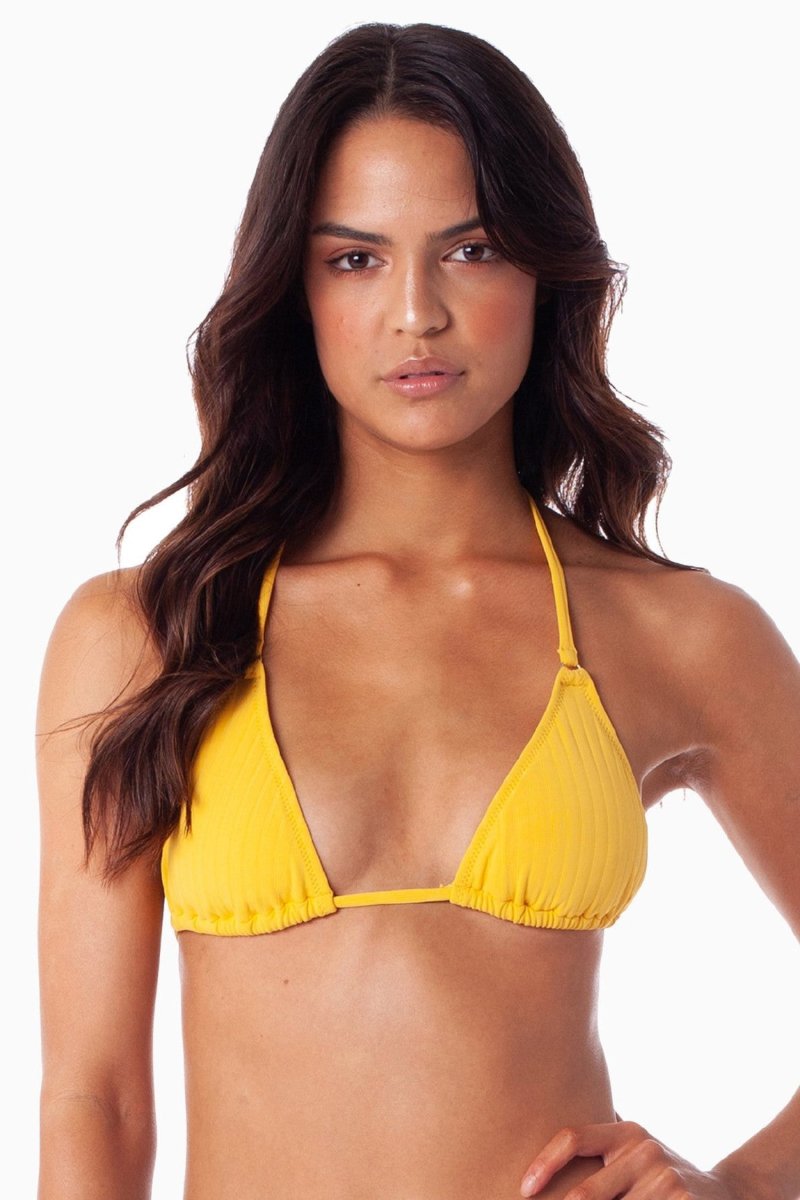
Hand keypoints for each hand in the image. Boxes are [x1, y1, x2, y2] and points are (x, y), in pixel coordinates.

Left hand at [519, 1118, 742, 1197]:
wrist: (725, 1192)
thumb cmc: (663, 1172)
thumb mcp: (636, 1147)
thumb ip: (603, 1140)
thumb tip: (543, 1112)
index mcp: (627, 1132)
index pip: (574, 1138)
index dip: (544, 1163)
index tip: (524, 1189)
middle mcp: (644, 1150)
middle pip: (586, 1193)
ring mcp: (665, 1180)